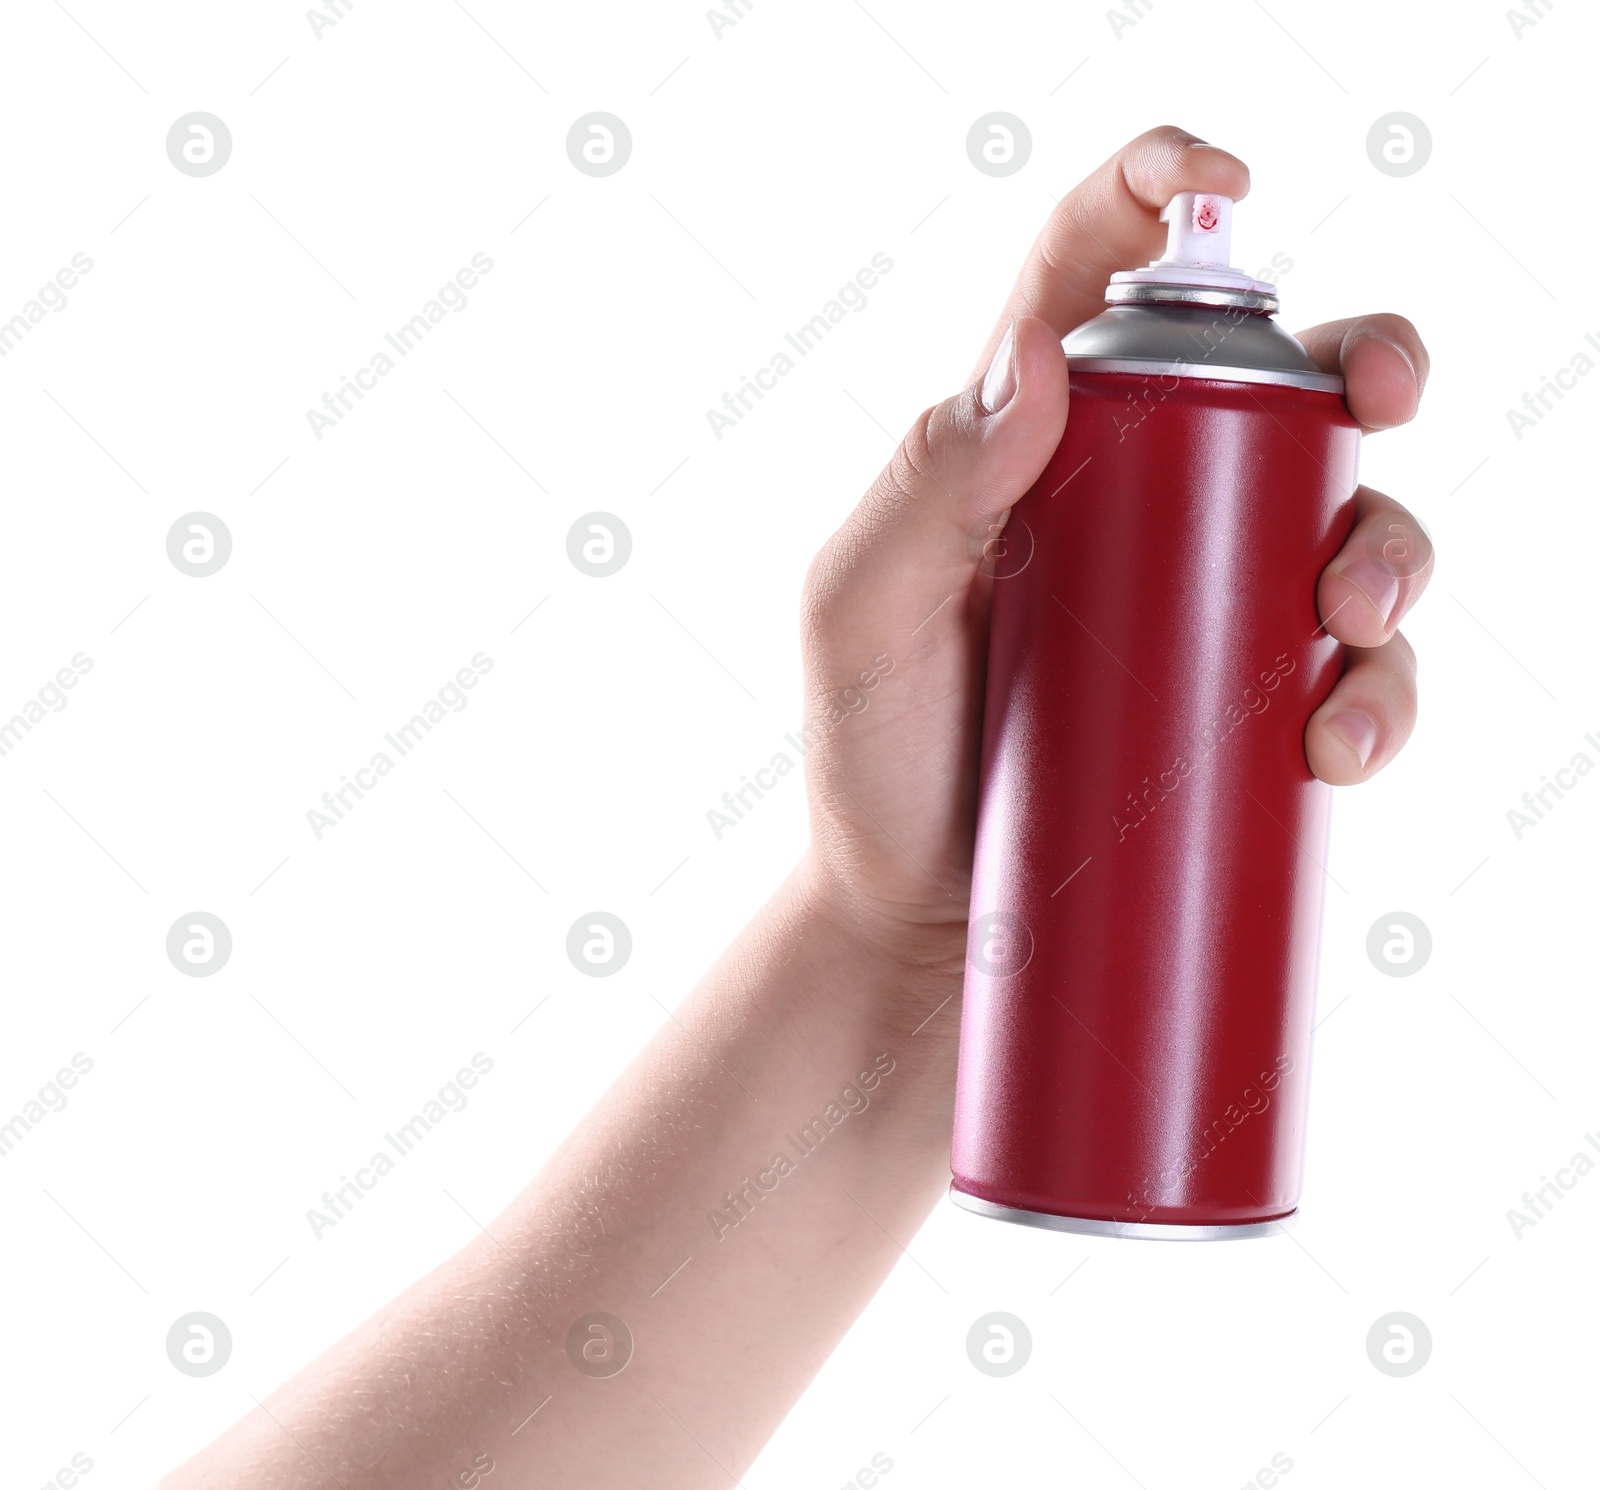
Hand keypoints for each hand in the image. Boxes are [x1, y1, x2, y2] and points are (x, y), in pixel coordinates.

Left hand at [799, 125, 1433, 961]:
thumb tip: (1035, 366)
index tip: (1221, 187)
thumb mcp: (858, 624)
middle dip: (1365, 359)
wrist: (918, 932)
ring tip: (1348, 622)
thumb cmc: (874, 768)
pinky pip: (1360, 673)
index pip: (1094, 274)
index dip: (1162, 194)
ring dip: (1390, 544)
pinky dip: (1382, 693)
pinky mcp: (1249, 712)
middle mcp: (1134, 505)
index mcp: (1028, 448)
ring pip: (1350, 521)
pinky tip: (1339, 744)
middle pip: (1281, 382)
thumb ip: (916, 491)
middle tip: (1382, 395)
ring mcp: (1204, 609)